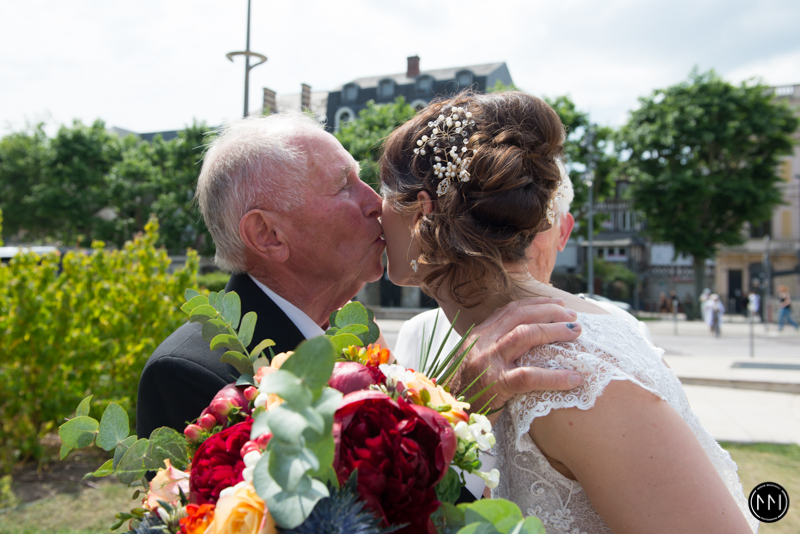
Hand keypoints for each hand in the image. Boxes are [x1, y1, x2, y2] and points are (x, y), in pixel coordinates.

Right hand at [450, 297, 582, 418]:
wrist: (450, 417)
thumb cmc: (469, 393)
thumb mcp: (476, 362)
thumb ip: (495, 348)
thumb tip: (526, 339)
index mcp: (478, 336)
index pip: (510, 310)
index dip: (536, 304)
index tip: (557, 304)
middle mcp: (481, 343)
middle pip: (520, 316)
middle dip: (549, 312)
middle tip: (573, 317)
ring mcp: (487, 362)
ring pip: (525, 335)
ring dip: (554, 331)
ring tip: (575, 333)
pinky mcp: (495, 385)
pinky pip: (530, 376)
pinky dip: (555, 377)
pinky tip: (574, 378)